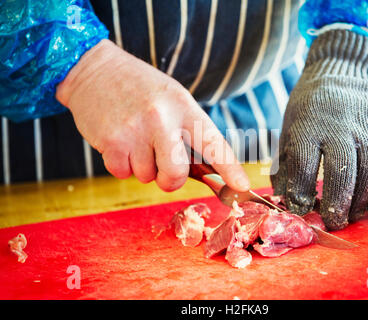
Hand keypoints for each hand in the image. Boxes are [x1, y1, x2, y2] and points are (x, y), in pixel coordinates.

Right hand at [56, 39, 248, 191]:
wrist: (94, 71)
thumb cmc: (140, 89)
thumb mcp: (172, 98)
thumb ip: (188, 131)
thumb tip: (205, 172)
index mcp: (183, 106)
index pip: (213, 143)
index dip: (231, 169)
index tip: (243, 187)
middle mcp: (162, 118)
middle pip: (176, 174)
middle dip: (171, 179)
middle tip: (162, 164)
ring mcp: (135, 131)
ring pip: (147, 177)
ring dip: (142, 166)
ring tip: (135, 137)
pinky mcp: (111, 142)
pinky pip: (123, 174)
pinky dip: (122, 165)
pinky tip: (119, 140)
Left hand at [271, 30, 367, 229]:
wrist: (343, 73)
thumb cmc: (310, 111)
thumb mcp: (289, 131)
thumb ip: (285, 167)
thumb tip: (283, 203)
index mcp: (307, 126)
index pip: (303, 166)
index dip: (301, 194)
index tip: (301, 211)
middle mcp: (340, 125)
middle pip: (341, 172)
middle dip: (337, 205)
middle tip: (334, 223)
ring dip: (361, 201)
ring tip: (352, 214)